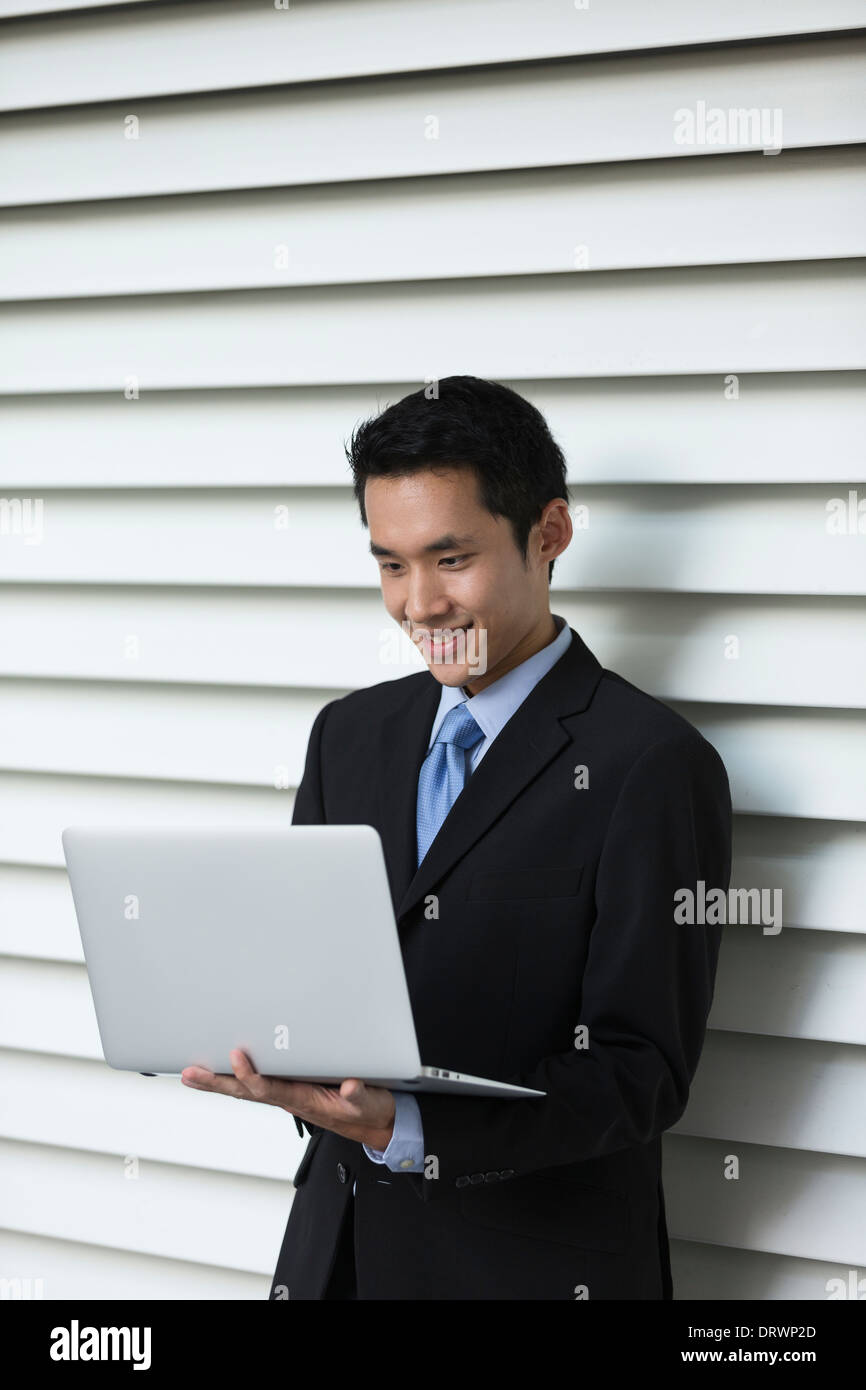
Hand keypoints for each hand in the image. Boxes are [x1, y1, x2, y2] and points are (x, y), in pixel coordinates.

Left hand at [181, 1049, 395, 1149]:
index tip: (236, 1056)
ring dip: (219, 1082)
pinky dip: (236, 1078)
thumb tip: (349, 1085)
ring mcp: (288, 1095)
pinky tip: (222, 1073)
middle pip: (245, 1091)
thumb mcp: (368, 1103)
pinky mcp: (292, 1089)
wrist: (374, 1123)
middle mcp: (289, 1099)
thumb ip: (358, 1094)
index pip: (269, 1088)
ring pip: (247, 1089)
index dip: (250, 1075)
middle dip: (216, 1082)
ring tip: (192, 1073)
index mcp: (303, 1101)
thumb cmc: (369, 1111)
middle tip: (189, 1074)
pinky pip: (258, 1084)